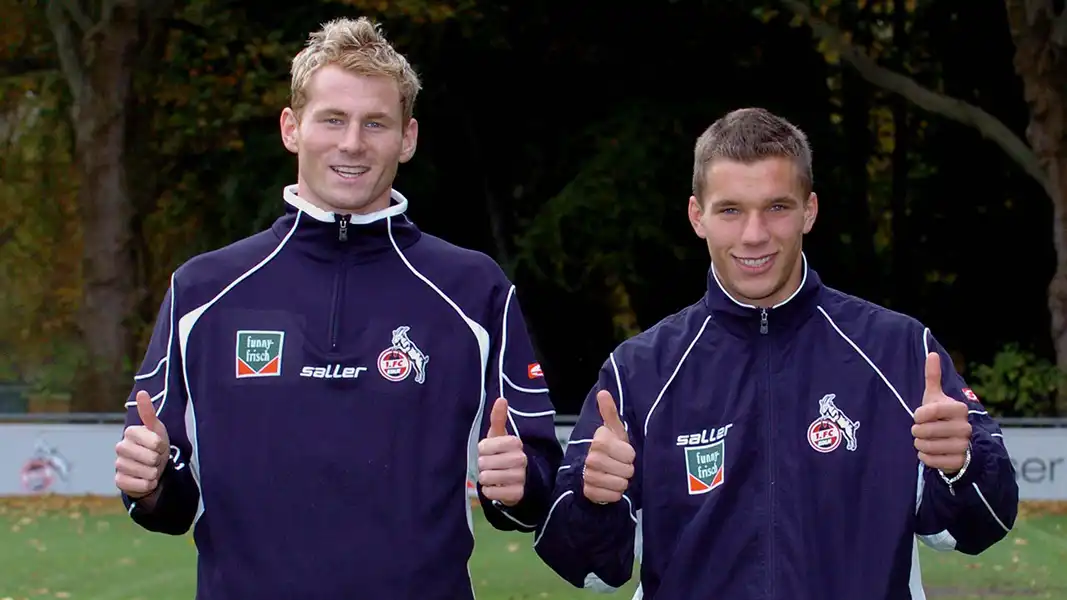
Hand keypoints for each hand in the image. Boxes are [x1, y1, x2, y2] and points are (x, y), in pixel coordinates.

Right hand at [115, 390, 170, 498]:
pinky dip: (149, 484)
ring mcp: (118, 465)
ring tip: (151, 467)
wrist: (150, 467)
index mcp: (130, 432)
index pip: (156, 443)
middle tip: (155, 457)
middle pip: (152, 458)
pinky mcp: (119, 481)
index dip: (162, 446)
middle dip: (159, 460)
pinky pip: (142, 485)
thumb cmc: (155, 445)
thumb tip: (142, 392)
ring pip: (148, 473)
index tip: (159, 445)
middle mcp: (120, 448)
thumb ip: (148, 413)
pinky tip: (146, 479)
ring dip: (155, 472)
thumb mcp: (156, 428)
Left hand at [477, 398, 526, 506]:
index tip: (488, 451)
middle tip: (491, 466)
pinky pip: (491, 493)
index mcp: (515, 442)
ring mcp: (520, 477)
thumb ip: (498, 418)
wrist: (518, 480)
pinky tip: (497, 488)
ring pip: (487, 478)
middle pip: (483, 463)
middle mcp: (520, 459)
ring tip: (494, 476)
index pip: (484, 446)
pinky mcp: (517, 494)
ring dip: (486, 479)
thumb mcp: (499, 436)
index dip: (482, 450)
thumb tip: (501, 399)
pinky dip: (490, 491)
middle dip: (483, 465)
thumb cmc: (503, 454)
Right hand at [582, 390, 635, 503]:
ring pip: (620, 484)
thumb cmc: (612, 450)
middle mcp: (591, 458)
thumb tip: (603, 392)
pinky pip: (612, 496)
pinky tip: (610, 487)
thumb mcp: (615, 431)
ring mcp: (588, 475)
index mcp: (599, 440)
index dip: (629, 454)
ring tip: (616, 475)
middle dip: (627, 469)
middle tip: (620, 465)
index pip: (628, 453)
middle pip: (626, 470)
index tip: (624, 452)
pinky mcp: (589, 491)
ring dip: (622, 482)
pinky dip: (615, 494)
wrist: (599, 472)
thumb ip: (610, 412)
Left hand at [912, 352, 971, 474]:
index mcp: (959, 409)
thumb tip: (932, 353)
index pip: (931, 410)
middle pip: (926, 430)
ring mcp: (964, 446)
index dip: (919, 414)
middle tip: (920, 430)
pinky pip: (931, 461)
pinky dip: (924, 457)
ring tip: (924, 441)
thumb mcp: (935, 397)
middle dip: (917, 431)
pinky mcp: (959, 462)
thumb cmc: (940, 417)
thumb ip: (933, 377)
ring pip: (927, 446)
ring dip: (920, 444)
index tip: (918, 415)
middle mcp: (965, 427)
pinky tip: (928, 452)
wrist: (955, 443)